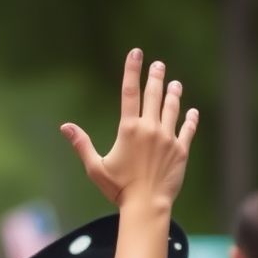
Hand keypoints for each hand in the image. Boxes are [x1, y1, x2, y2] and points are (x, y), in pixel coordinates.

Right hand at [61, 49, 197, 208]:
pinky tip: (191, 112)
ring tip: (174, 84)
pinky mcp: (181, 150)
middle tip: (158, 65)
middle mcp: (150, 128)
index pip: (130, 93)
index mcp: (129, 130)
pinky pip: (188, 129)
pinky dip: (190, 119)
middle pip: (154, 95)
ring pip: (172, 108)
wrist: (146, 204)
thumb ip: (82, 144)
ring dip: (173, 94)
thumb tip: (65, 127)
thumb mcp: (95, 167)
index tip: (136, 53)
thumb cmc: (118, 189)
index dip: (132, 70)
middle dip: (156, 77)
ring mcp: (168, 138)